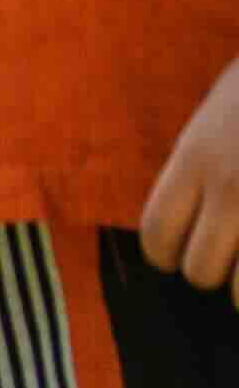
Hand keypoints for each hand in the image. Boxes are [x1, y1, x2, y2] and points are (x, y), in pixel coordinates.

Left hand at [149, 54, 238, 296]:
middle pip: (200, 270)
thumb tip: (182, 225)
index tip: (183, 251)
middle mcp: (232, 188)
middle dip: (217, 270)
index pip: (156, 236)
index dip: (169, 253)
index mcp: (198, 158)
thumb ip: (201, 168)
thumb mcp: (221, 116)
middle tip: (233, 256)